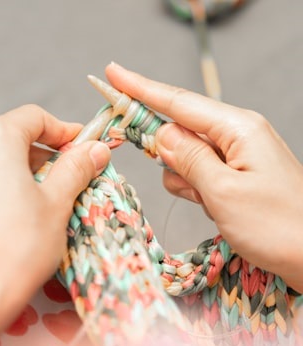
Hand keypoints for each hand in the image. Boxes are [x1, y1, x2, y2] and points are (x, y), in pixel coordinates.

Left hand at [0, 104, 109, 345]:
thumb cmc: (16, 250)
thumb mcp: (56, 204)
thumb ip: (76, 168)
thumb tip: (96, 148)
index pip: (34, 118)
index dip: (64, 130)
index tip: (84, 146)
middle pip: (11, 138)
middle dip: (43, 155)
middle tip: (68, 179)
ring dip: (20, 173)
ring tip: (41, 203)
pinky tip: (9, 220)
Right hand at [105, 63, 302, 291]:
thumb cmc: (279, 225)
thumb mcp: (223, 192)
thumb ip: (188, 158)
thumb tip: (161, 133)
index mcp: (237, 129)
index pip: (178, 102)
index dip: (141, 89)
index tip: (113, 74)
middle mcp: (236, 135)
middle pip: (180, 129)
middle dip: (167, 152)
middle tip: (179, 177)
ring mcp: (235, 155)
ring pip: (185, 156)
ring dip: (185, 179)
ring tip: (209, 201)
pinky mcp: (233, 174)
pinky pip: (198, 173)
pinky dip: (196, 189)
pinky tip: (212, 205)